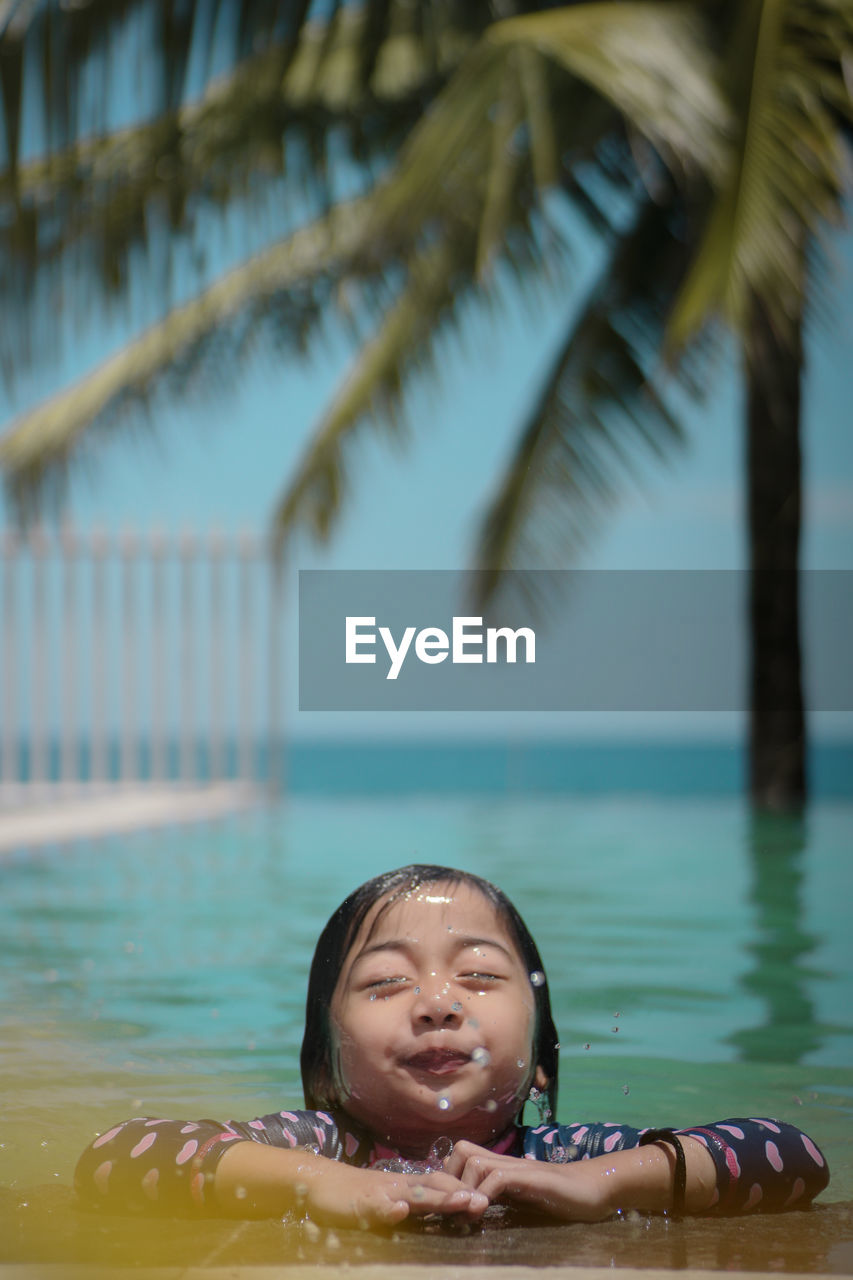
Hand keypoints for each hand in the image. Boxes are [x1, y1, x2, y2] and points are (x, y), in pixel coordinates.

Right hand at [300, 1160, 490, 1226]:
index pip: (439, 1185)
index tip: (486, 1198)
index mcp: (405, 1186)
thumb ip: (409, 1205)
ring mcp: (380, 1193)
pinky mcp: (360, 1203)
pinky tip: (399, 1210)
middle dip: (460, 1193)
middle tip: (486, 1201)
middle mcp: (397, 1186)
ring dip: (439, 1198)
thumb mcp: (387, 1201)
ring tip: (462, 1201)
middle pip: (434, 1185)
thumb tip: (436, 1212)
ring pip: (413, 1193)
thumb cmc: (355, 1195)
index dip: (461, 1191)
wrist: (319, 1182)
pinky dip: (388, 1208)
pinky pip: (375, 1205)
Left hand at [444, 1140, 612, 1221]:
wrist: (593, 1189)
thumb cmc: (558, 1197)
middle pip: (462, 1151)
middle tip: (454, 1210)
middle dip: (451, 1180)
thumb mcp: (521, 1198)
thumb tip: (470, 1208)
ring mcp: (518, 1167)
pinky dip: (485, 1194)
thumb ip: (499, 1197)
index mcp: (500, 1166)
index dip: (450, 1177)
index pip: (462, 1155)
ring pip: (475, 1161)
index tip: (449, 1206)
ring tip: (468, 1215)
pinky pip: (498, 1178)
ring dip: (465, 1189)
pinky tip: (485, 1212)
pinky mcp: (531, 1177)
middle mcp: (505, 1162)